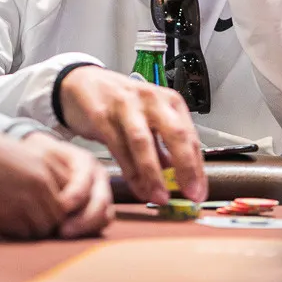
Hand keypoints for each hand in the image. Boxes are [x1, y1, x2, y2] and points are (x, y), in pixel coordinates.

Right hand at [0, 116, 112, 238]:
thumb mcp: (23, 156)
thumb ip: (45, 174)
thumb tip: (62, 202)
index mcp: (46, 163)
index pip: (70, 196)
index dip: (62, 207)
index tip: (49, 209)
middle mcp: (40, 181)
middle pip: (60, 215)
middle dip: (50, 222)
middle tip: (30, 218)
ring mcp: (25, 199)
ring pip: (44, 228)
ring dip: (34, 229)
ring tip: (15, 218)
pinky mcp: (8, 214)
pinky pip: (23, 234)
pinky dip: (17, 233)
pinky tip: (4, 221)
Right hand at [58, 66, 206, 204]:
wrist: (82, 83)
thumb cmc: (120, 104)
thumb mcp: (148, 119)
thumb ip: (162, 148)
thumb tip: (179, 178)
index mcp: (169, 101)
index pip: (190, 136)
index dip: (197, 168)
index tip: (199, 193)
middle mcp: (152, 99)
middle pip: (175, 134)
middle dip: (186, 168)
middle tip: (190, 194)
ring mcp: (126, 105)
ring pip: (144, 142)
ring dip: (154, 175)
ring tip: (160, 197)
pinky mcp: (102, 115)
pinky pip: (118, 148)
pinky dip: (129, 172)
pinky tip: (137, 188)